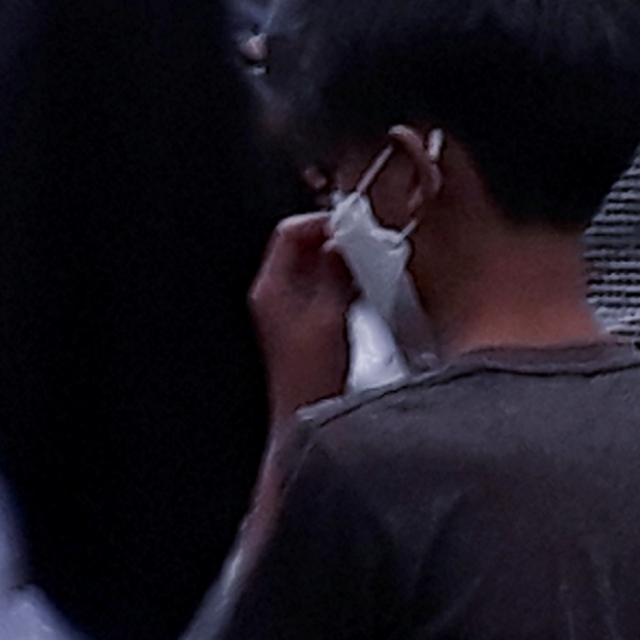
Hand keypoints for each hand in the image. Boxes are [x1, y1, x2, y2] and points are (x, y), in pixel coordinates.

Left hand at [250, 212, 355, 418]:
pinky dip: (344, 282)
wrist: (306, 416)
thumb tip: (343, 244)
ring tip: (368, 264)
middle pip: (303, 247)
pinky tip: (364, 289)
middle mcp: (276, 294)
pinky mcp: (307, 322)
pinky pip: (325, 287)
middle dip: (335, 241)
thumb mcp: (328, 317)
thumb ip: (335, 275)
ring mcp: (290, 308)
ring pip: (316, 267)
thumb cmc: (309, 377)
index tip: (350, 225)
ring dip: (342, 262)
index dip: (320, 223)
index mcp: (271, 287)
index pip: (290, 233)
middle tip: (365, 242)